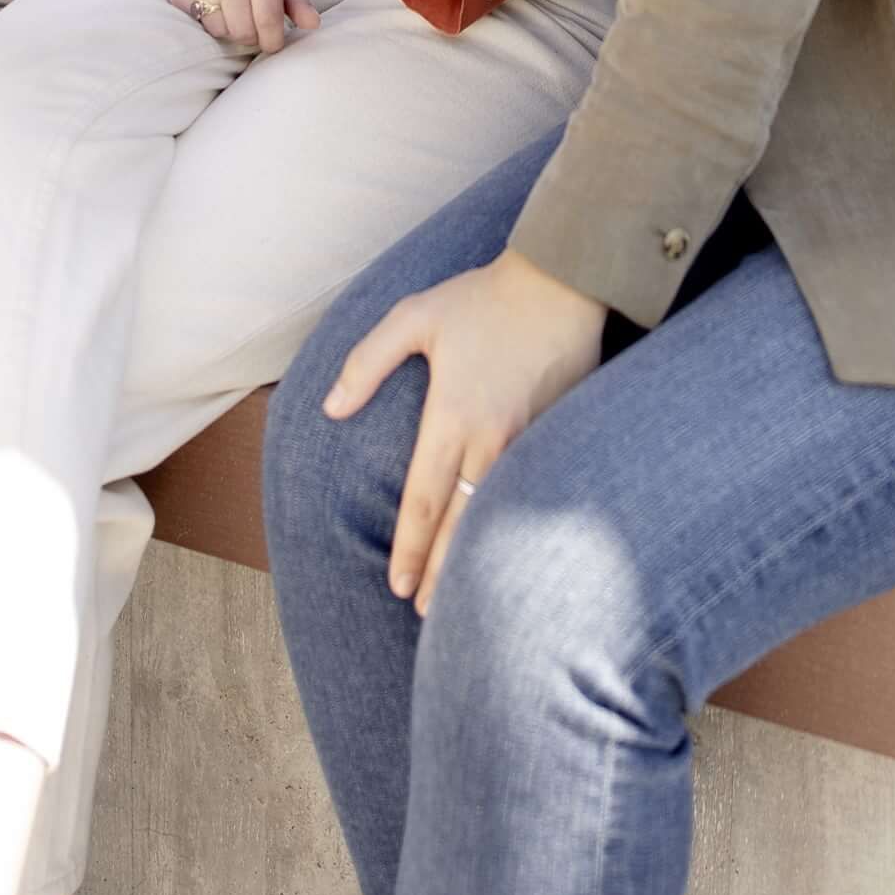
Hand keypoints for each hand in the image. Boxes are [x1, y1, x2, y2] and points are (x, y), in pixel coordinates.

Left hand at [320, 250, 607, 613]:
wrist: (564, 281)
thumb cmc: (483, 298)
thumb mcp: (413, 318)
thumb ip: (366, 363)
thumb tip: (330, 408)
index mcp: (453, 414)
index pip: (424, 499)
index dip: (409, 548)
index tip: (395, 584)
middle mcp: (491, 437)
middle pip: (462, 522)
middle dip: (440, 572)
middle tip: (424, 612)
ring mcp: (529, 439)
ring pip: (497, 514)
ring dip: (476, 558)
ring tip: (460, 597)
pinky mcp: (557, 433)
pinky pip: (529, 491)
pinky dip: (511, 525)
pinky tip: (504, 548)